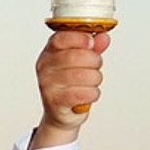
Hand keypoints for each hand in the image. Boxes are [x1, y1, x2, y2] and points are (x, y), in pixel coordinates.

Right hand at [31, 30, 109, 148]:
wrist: (61, 113)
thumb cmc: (71, 84)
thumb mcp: (81, 62)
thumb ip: (93, 48)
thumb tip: (104, 37)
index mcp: (48, 52)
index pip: (60, 39)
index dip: (79, 38)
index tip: (91, 42)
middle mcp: (45, 67)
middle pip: (75, 56)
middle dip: (94, 60)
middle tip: (96, 66)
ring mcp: (48, 85)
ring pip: (83, 75)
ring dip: (96, 79)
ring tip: (92, 82)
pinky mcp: (55, 102)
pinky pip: (84, 93)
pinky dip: (93, 94)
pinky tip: (89, 94)